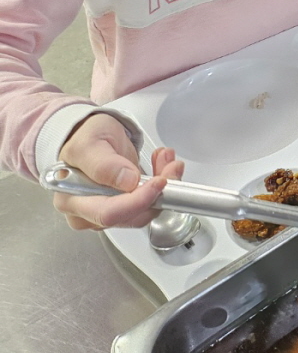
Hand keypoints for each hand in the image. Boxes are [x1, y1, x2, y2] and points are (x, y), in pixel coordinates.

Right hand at [54, 114, 184, 229]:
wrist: (95, 135)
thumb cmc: (86, 139)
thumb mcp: (89, 144)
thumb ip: (104, 164)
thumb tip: (126, 182)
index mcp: (71, 200)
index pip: (108, 213)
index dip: (137, 201)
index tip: (158, 182)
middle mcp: (87, 213)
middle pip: (131, 217)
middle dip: (158, 194)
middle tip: (171, 167)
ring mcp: (107, 212)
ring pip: (145, 211)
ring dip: (164, 187)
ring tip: (167, 160)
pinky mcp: (125, 207)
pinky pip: (150, 204)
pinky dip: (162, 185)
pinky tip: (162, 166)